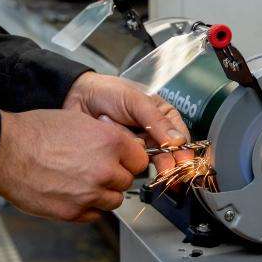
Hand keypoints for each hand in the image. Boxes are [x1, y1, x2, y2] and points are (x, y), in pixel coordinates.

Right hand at [0, 109, 148, 222]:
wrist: (5, 152)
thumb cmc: (37, 132)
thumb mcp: (79, 120)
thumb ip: (107, 136)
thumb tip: (123, 147)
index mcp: (110, 142)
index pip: (140, 159)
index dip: (130, 160)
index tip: (123, 161)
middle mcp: (105, 169)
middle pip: (127, 181)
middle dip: (116, 177)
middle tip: (98, 170)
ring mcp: (90, 193)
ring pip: (114, 200)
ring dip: (104, 193)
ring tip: (84, 182)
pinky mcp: (73, 212)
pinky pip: (94, 215)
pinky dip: (88, 207)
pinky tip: (73, 194)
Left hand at [63, 72, 193, 172]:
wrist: (78, 97)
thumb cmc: (108, 92)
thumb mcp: (135, 100)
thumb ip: (156, 120)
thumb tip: (178, 141)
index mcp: (164, 115)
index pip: (181, 137)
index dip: (183, 152)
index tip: (183, 164)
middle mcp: (154, 133)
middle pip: (168, 155)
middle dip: (165, 161)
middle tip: (165, 169)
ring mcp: (139, 146)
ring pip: (148, 159)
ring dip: (137, 151)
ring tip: (123, 133)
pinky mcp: (123, 156)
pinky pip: (129, 162)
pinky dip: (122, 154)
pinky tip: (113, 138)